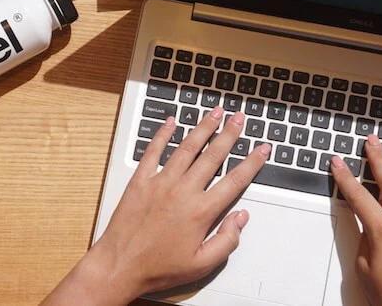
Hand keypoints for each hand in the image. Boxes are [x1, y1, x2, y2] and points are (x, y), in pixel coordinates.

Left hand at [42, 106, 270, 305]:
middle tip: (240, 118)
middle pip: (213, 156)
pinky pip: (153, 152)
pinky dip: (162, 135)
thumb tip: (241, 218)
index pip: (234, 181)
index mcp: (201, 212)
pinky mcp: (140, 181)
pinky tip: (170, 122)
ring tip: (215, 112)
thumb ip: (226, 241)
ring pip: (186, 148)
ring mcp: (160, 183)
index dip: (252, 163)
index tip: (263, 148)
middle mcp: (183, 192)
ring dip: (203, 128)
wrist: (119, 266)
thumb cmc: (159, 268)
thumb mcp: (201, 265)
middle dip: (229, 134)